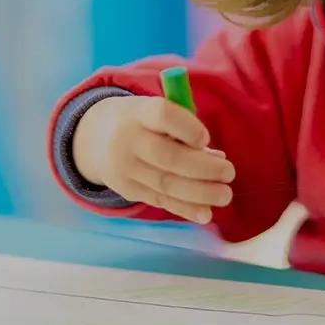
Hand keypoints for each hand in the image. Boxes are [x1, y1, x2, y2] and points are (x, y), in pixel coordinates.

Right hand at [72, 95, 234, 223]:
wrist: (95, 137)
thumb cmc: (142, 120)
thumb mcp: (155, 112)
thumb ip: (185, 129)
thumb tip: (217, 158)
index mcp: (139, 111)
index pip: (163, 115)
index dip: (188, 128)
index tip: (206, 138)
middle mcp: (128, 140)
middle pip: (168, 156)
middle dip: (203, 168)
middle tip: (229, 173)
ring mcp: (125, 168)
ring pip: (166, 183)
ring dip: (200, 193)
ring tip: (224, 195)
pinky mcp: (127, 189)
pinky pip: (160, 200)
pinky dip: (185, 208)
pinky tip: (205, 214)